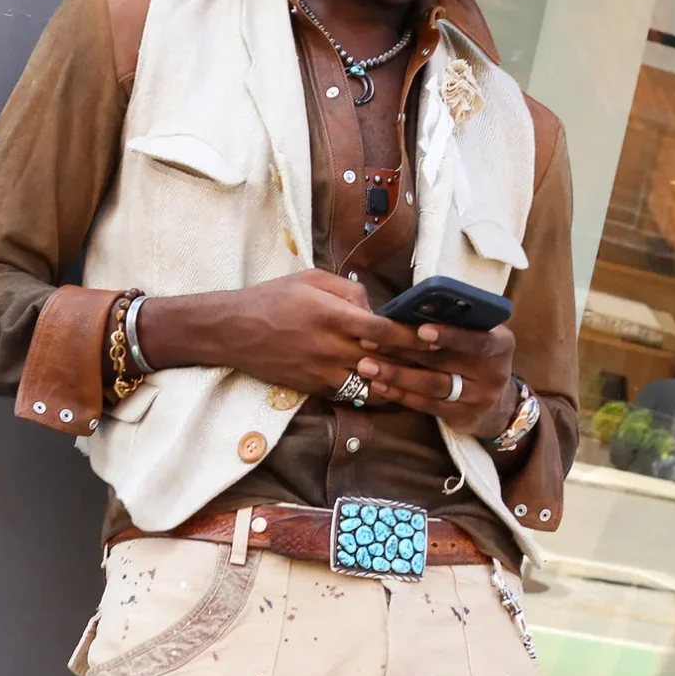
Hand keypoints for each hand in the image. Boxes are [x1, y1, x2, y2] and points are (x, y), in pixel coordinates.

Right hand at [138, 270, 428, 397]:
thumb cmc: (272, 299)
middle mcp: (329, 347)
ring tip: (425, 381)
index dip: (413, 336)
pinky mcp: (314, 388)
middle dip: (414, 363)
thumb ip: (348, 290)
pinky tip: (394, 390)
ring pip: (372, 386)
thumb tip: (377, 307)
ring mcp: (321, 372)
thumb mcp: (310, 279)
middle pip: (383, 362)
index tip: (436, 336)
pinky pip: (353, 396)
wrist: (231, 331)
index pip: (382, 331)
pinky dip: (376, 394)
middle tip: (443, 363)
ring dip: (399, 384)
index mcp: (330, 315)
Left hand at [353, 319, 517, 439]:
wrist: (499, 404)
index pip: (476, 339)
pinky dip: (400, 394)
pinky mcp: (462, 417)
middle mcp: (494, 372)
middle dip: (403, 350)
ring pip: (431, 385)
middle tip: (371, 341)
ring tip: (367, 366)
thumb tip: (408, 309)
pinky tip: (379, 385)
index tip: (421, 330)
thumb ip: (456, 323)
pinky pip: (427, 405)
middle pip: (443, 360)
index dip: (449, 334)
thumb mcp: (478, 336)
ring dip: (396, 374)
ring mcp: (479, 398)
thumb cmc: (477, 356)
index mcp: (501, 343)